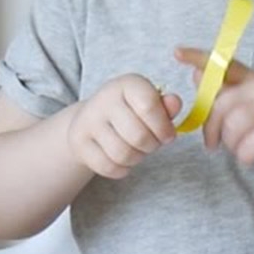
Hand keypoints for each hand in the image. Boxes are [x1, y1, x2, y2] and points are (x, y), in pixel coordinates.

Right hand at [66, 74, 182, 178]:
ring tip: (137, 150)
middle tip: (152, 143)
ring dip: (137, 158)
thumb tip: (175, 103)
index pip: (149, 106)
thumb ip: (166, 106)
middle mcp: (104, 98)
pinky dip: (121, 169)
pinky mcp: (78, 142)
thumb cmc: (131, 112)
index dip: (163, 127)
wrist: (92, 119)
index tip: (168, 135)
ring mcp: (88, 120)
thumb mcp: (150, 104)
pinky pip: (108, 167)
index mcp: (127, 84)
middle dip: (152, 146)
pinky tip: (123, 160)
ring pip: (123, 154)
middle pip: (139, 136)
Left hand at [174, 46, 253, 173]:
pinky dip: (245, 156)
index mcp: (252, 79)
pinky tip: (253, 155)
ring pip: (233, 127)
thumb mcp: (250, 105)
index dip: (198, 57)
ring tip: (240, 148)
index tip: (176, 52)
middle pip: (221, 104)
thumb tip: (196, 75)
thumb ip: (225, 92)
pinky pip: (248, 146)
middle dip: (211, 128)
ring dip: (231, 145)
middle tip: (211, 144)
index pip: (223, 65)